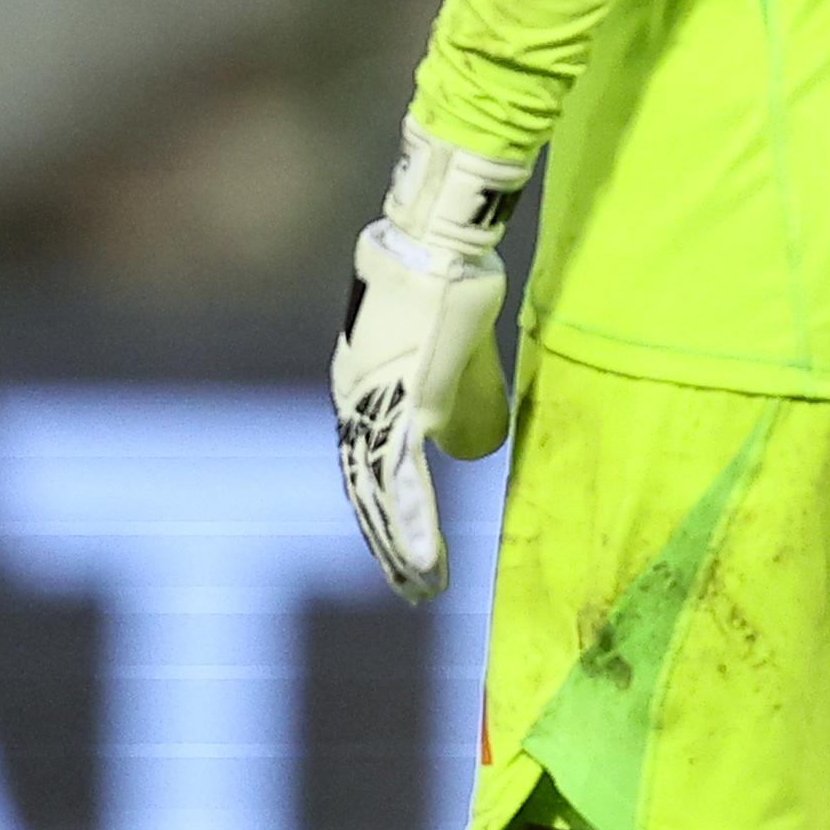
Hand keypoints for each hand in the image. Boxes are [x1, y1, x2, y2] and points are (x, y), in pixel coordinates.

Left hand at [331, 116, 527, 602]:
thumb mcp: (462, 355)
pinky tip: (422, 562)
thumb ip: (465, 401)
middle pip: (365, 488)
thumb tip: (472, 450)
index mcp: (367, 390)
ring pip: (377, 495)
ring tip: (421, 589)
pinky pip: (400, 479)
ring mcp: (372, 405)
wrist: (441, 238)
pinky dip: (411, 525)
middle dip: (387, 543)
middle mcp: (358, 402)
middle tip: (410, 590)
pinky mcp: (399, 405)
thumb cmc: (453, 281)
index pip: (369, 465)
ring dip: (398, 549)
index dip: (384, 512)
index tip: (401, 552)